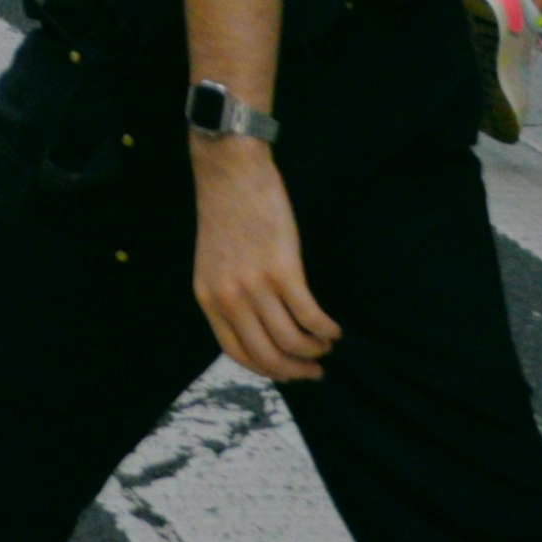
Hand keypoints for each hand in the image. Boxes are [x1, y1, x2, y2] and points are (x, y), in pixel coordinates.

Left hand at [189, 139, 337, 382]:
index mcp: (208, 298)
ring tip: (325, 345)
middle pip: (267, 356)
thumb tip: (258, 329)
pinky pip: (309, 315)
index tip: (287, 372)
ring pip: (291, 341)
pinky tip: (333, 328)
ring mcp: (255, 285)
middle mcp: (229, 298)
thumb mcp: (213, 262)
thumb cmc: (225, 211)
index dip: (267, 369)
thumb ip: (228, 296)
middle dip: (295, 371)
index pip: (238, 353)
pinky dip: (325, 328)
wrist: (230, 170)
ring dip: (314, 351)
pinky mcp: (283, 269)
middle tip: (315, 371)